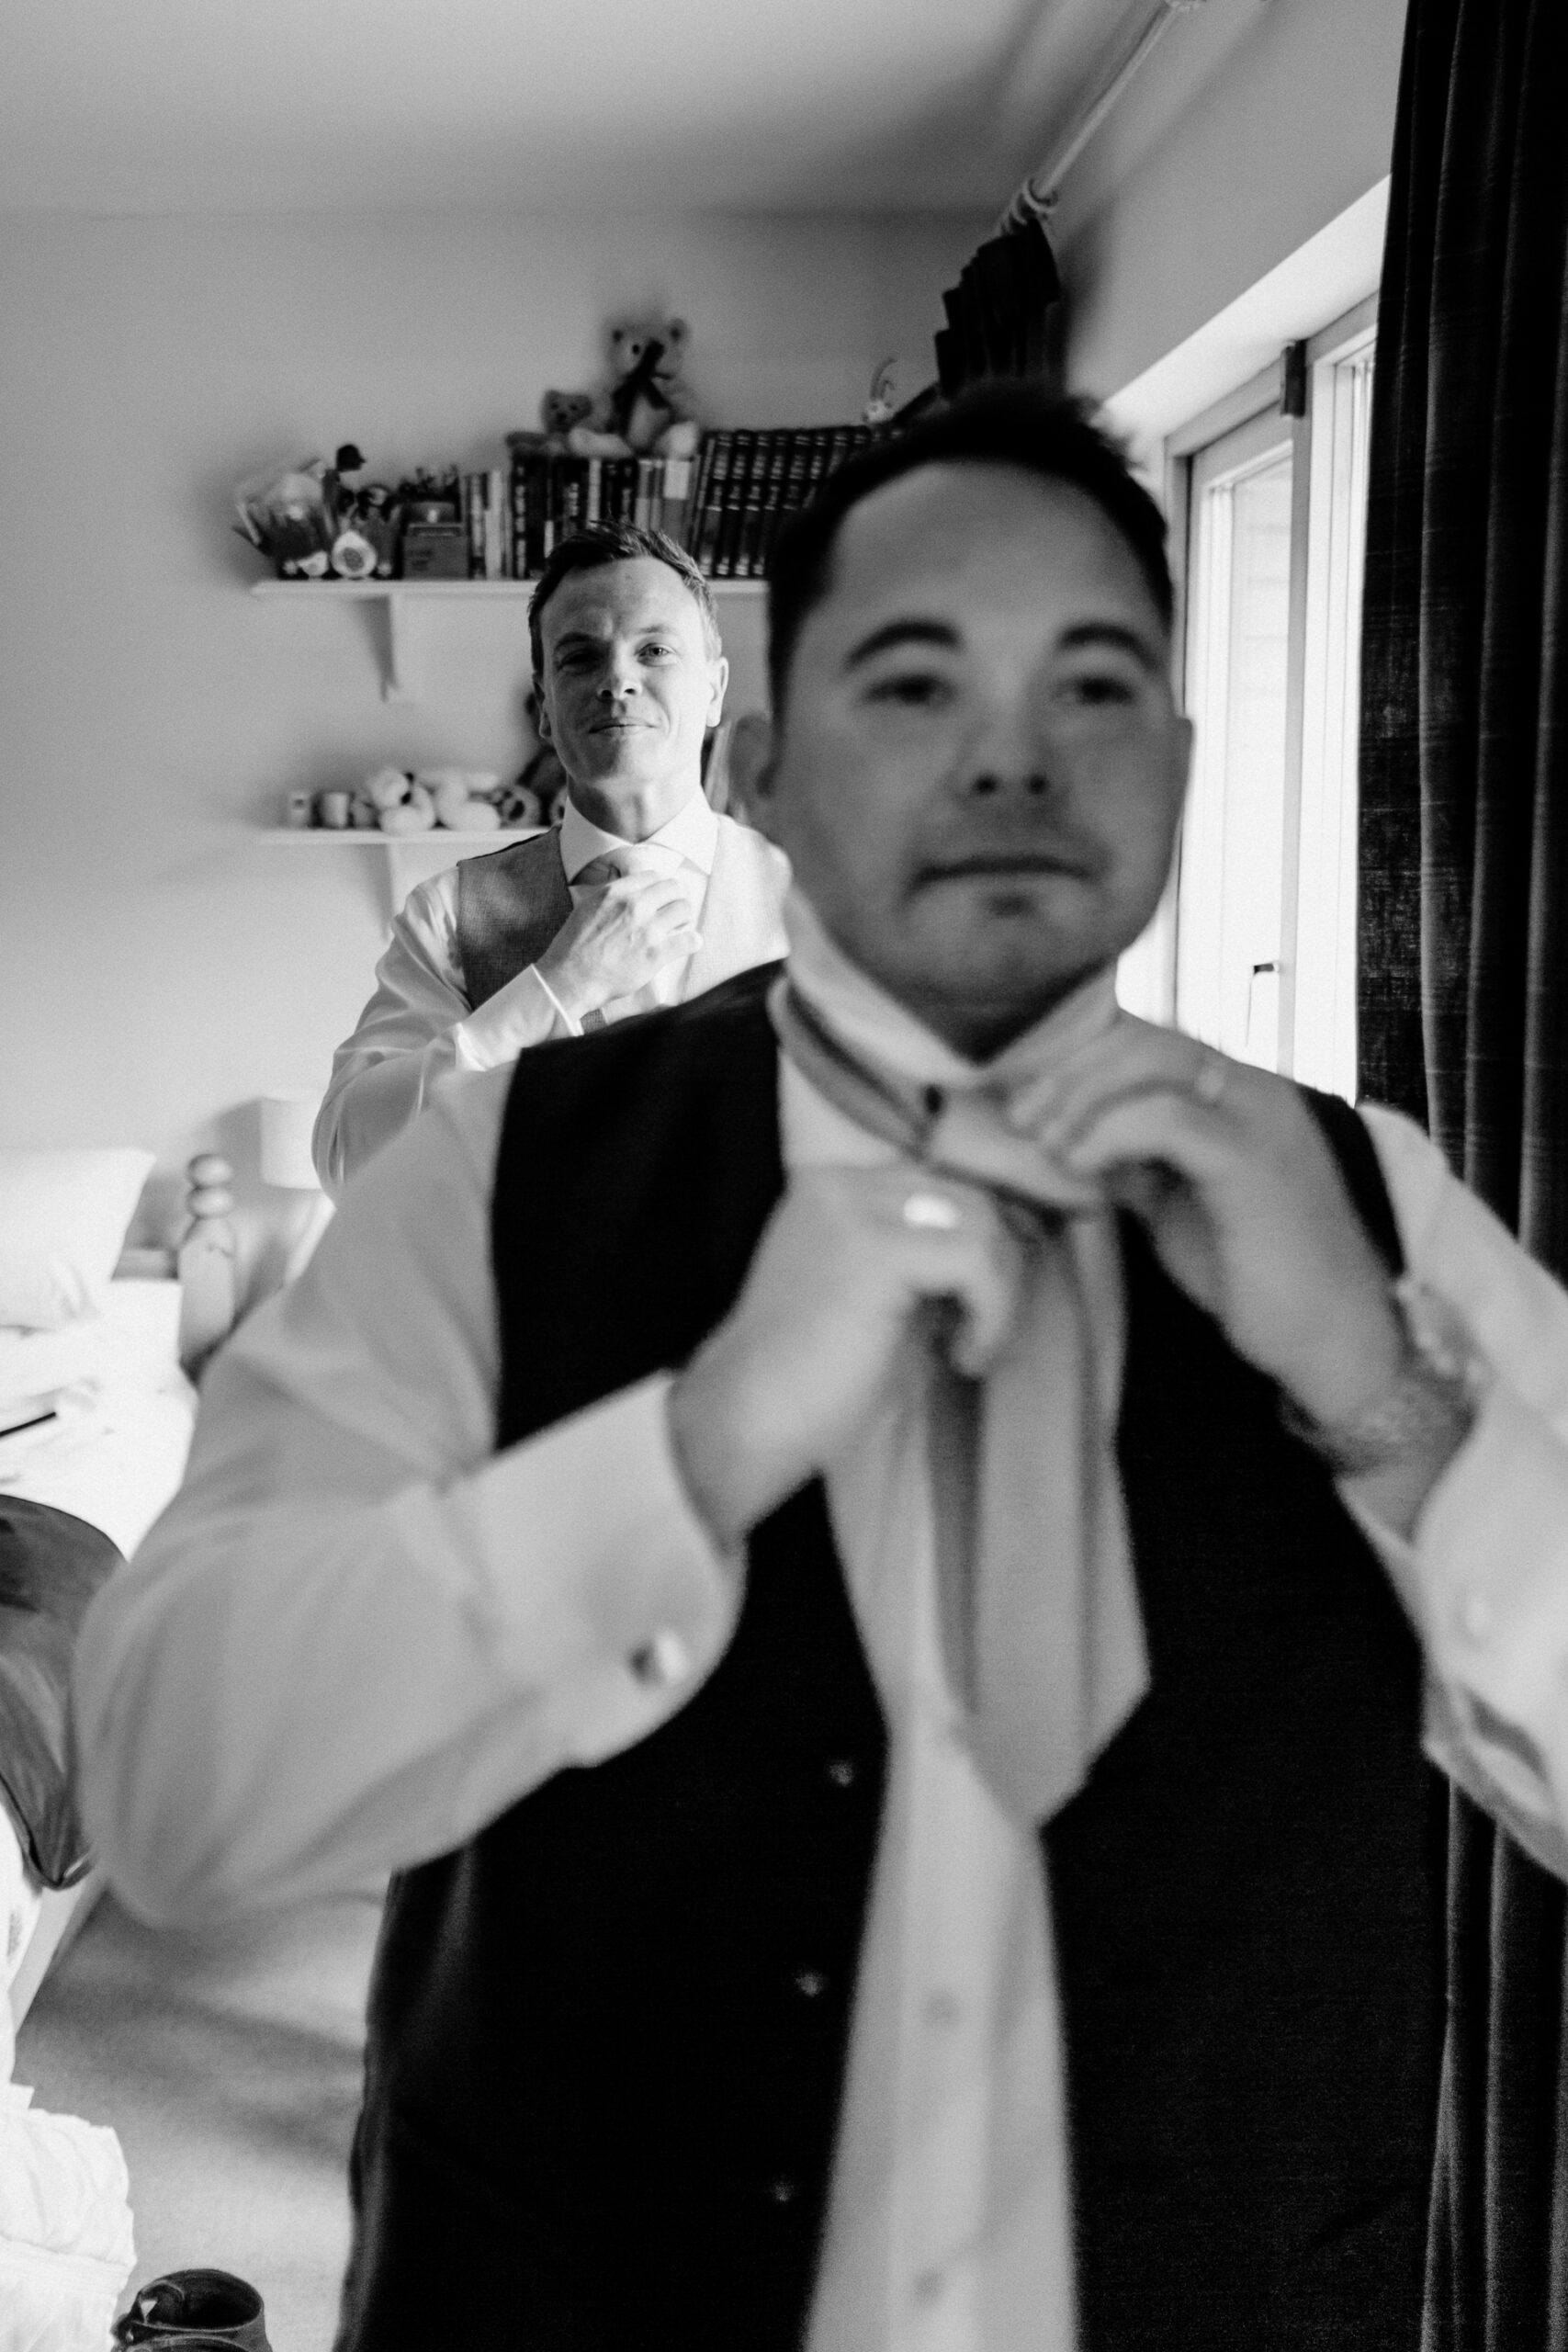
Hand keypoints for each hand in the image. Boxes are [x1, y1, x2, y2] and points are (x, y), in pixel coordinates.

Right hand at [534, 873, 700, 1019]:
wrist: (570, 979)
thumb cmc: (574, 946)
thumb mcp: (587, 907)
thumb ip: (611, 895)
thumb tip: (632, 887)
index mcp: (615, 892)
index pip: (654, 875)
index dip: (661, 886)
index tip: (663, 896)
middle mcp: (633, 906)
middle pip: (674, 888)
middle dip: (677, 898)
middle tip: (674, 911)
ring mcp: (647, 930)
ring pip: (684, 909)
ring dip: (685, 918)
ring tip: (679, 928)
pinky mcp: (655, 955)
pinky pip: (689, 940)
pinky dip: (693, 941)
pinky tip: (690, 944)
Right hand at [669, 1168, 1020, 1548]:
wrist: (745, 1425)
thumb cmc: (813, 1383)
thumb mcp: (880, 1299)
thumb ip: (926, 1259)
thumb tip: (1011, 1244)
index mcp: (833, 1189)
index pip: (945, 1183)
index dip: (985, 1243)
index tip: (987, 1306)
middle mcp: (840, 1183)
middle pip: (971, 1195)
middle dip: (1000, 1267)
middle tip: (982, 1334)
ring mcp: (854, 1209)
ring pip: (982, 1222)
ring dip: (999, 1294)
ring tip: (968, 1350)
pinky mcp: (874, 1249)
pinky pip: (976, 1261)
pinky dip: (991, 1313)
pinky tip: (961, 1358)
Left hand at [1009, 1018, 1405, 1430]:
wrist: (1328, 1332)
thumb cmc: (1252, 1269)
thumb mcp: (1172, 1197)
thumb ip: (1128, 1156)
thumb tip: (1056, 1136)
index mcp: (1231, 1086)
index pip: (1141, 1032)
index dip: (1073, 1054)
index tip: (1022, 1098)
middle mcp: (1249, 1083)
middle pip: (1139, 1034)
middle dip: (1067, 1071)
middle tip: (1021, 1120)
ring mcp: (1256, 1114)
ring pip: (1152, 1059)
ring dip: (1080, 1096)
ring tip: (1043, 1143)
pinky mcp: (1252, 1158)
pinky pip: (1167, 1117)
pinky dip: (1108, 1133)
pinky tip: (1078, 1167)